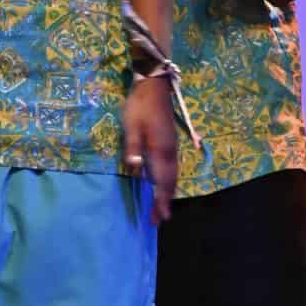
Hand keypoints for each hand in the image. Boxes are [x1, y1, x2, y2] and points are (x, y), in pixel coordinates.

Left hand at [122, 76, 177, 222]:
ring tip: (163, 207)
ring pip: (174, 176)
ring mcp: (172, 147)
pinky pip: (173, 168)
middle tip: (160, 219)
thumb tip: (136, 171)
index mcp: (160, 150)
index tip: (160, 218)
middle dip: (165, 201)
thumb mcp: (131, 126)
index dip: (161, 201)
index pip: (162, 182)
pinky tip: (164, 183)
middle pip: (170, 182)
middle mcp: (170, 152)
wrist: (154, 86)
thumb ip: (133, 148)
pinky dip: (170, 181)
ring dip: (168, 192)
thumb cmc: (139, 105)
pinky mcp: (171, 142)